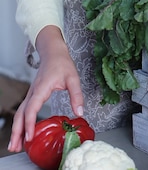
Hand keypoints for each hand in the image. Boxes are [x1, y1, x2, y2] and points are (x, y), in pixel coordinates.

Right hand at [8, 26, 83, 152]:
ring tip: (15, 145)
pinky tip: (22, 132)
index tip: (29, 137)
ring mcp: (31, 94)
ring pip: (19, 113)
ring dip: (16, 129)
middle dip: (16, 131)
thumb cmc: (62, 63)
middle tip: (15, 147)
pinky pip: (23, 110)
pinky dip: (20, 122)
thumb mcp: (73, 78)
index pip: (31, 108)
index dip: (29, 123)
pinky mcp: (32, 95)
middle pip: (20, 114)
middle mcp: (33, 92)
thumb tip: (80, 113)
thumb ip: (77, 95)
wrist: (53, 52)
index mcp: (41, 88)